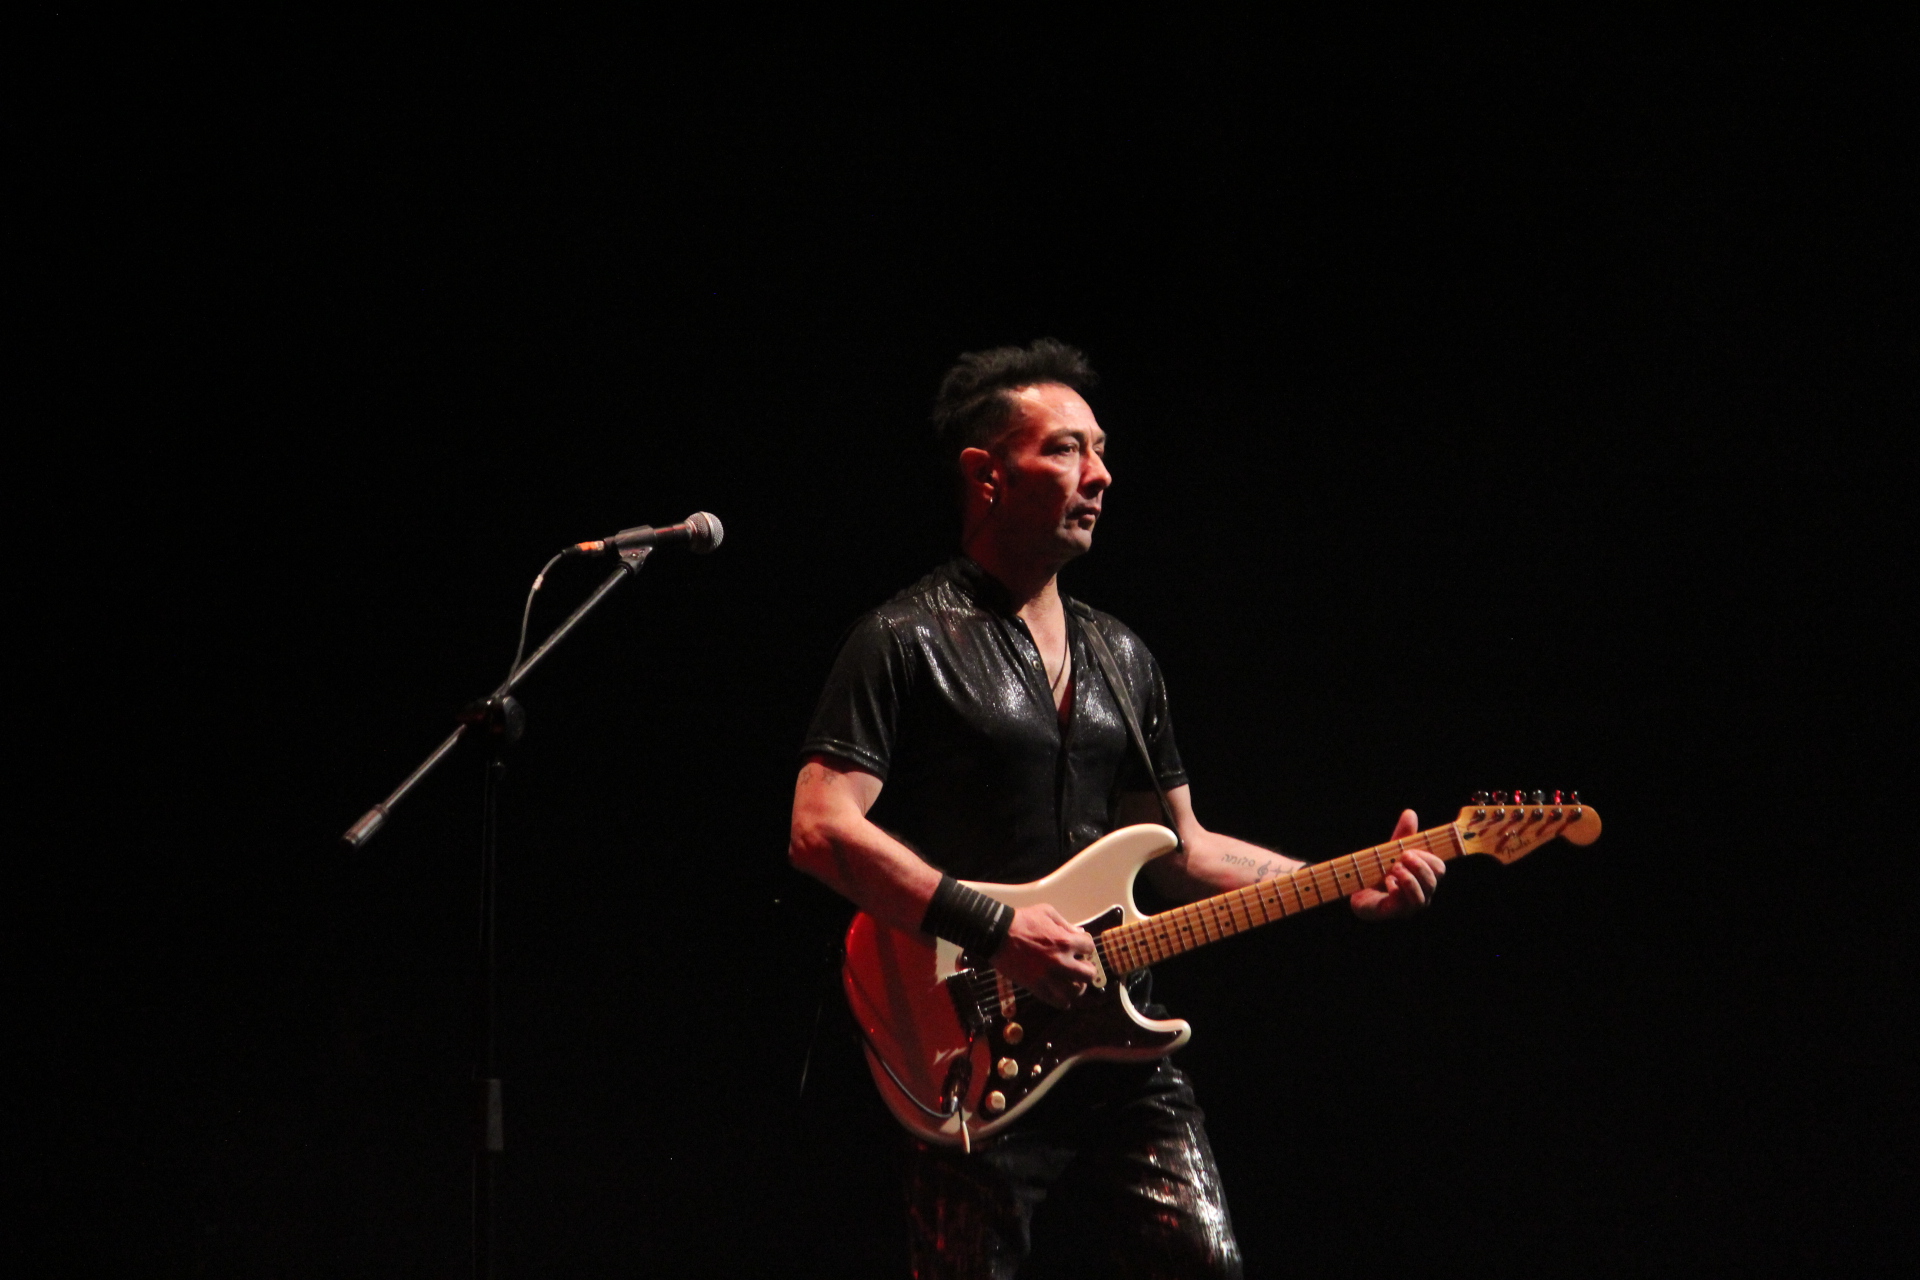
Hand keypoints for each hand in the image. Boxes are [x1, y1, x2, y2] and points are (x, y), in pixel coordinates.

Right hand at [994, 904, 1097, 1007]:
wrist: (997, 935)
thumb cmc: (1022, 920)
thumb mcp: (1047, 912)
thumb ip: (1066, 924)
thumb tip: (1079, 932)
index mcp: (1065, 941)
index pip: (1090, 948)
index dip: (1085, 946)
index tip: (1080, 947)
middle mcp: (1061, 962)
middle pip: (1089, 974)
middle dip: (1087, 968)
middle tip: (1080, 965)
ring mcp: (1049, 977)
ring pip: (1076, 992)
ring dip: (1077, 986)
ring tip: (1072, 981)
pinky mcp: (1037, 988)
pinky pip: (1059, 1002)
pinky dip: (1063, 1000)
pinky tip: (1061, 993)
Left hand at [1350, 808, 1444, 922]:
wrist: (1356, 889)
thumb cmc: (1378, 869)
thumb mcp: (1391, 849)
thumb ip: (1402, 834)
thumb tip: (1410, 813)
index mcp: (1423, 877)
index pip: (1439, 869)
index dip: (1427, 858)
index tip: (1409, 850)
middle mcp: (1421, 893)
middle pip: (1433, 882)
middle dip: (1419, 866)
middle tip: (1401, 857)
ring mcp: (1409, 906)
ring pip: (1422, 898)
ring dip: (1408, 879)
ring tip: (1394, 869)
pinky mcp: (1394, 912)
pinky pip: (1403, 904)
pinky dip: (1396, 890)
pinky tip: (1387, 882)